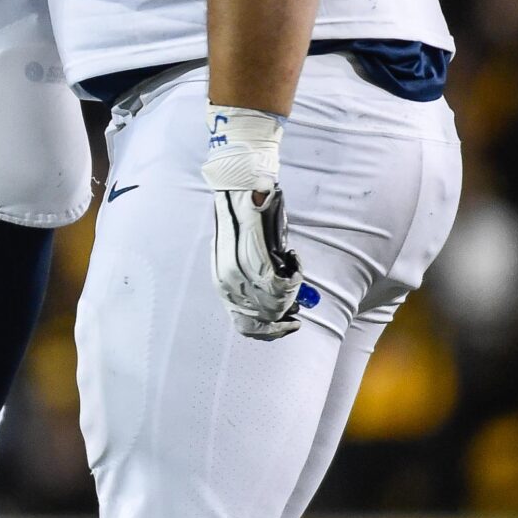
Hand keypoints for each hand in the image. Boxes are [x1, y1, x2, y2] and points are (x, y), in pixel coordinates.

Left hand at [203, 105, 303, 338]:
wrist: (237, 185)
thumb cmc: (242, 219)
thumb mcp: (240, 256)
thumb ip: (254, 280)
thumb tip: (274, 307)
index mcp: (222, 282)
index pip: (245, 324)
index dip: (269, 331)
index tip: (288, 326)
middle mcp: (228, 281)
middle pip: (265, 317)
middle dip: (285, 313)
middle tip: (294, 298)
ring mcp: (240, 271)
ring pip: (277, 302)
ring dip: (291, 290)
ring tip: (291, 269)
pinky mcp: (255, 259)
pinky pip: (284, 282)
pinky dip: (295, 272)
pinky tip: (293, 256)